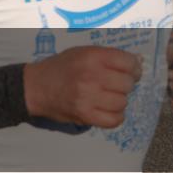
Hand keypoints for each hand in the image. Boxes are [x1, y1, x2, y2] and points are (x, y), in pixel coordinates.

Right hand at [24, 46, 141, 127]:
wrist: (35, 87)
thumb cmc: (60, 67)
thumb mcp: (81, 52)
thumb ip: (107, 56)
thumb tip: (137, 63)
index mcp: (91, 57)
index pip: (129, 62)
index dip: (133, 68)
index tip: (129, 72)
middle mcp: (91, 76)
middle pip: (127, 84)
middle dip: (123, 84)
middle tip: (112, 85)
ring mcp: (88, 97)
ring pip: (123, 102)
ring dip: (117, 101)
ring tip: (105, 97)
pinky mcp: (85, 115)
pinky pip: (115, 119)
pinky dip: (114, 116)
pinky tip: (105, 109)